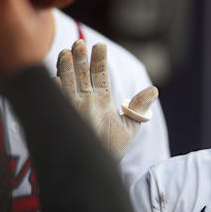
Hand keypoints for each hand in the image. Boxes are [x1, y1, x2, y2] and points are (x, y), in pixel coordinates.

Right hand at [56, 40, 158, 159]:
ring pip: (67, 83)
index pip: (99, 75)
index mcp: (102, 99)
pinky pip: (58, 102)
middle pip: (81, 75)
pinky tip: (56, 79)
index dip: (98, 60)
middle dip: (80, 59)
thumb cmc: (112, 148)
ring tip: (66, 52)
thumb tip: (154, 89)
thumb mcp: (130, 127)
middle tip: (80, 43)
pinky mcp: (64, 120)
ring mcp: (73, 108)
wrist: (98, 168)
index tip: (99, 46)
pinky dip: (57, 90)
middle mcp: (86, 100)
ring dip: (65, 68)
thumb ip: (138, 107)